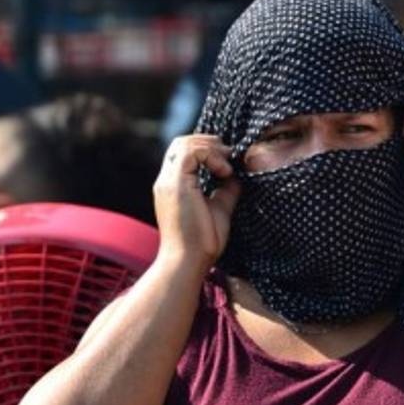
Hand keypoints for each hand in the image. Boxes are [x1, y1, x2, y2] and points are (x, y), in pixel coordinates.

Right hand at [153, 135, 240, 269]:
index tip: (228, 163)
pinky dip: (210, 156)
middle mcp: (166, 180)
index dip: (207, 149)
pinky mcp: (175, 185)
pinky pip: (191, 153)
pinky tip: (224, 172)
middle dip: (208, 143)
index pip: (184, 152)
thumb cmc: (203, 241)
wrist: (188, 262)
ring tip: (227, 165)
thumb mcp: (219, 208)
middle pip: (182, 142)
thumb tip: (237, 175)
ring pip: (184, 144)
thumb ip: (225, 190)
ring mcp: (168, 181)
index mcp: (174, 185)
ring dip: (210, 148)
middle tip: (229, 157)